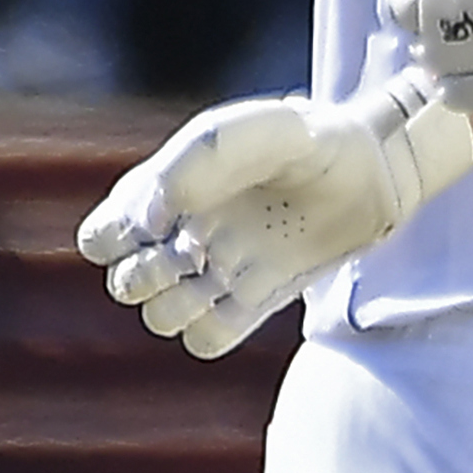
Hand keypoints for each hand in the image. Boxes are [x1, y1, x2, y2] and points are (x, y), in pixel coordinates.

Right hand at [75, 75, 472, 358]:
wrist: (372, 166)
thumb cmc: (303, 139)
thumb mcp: (245, 131)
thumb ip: (189, 165)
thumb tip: (149, 226)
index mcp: (164, 194)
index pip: (100, 239)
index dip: (115, 238)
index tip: (161, 221)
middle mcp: (185, 236)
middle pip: (124, 285)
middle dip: (146, 275)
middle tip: (193, 251)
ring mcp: (220, 273)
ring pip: (160, 318)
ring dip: (178, 304)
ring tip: (217, 272)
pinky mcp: (256, 303)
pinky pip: (206, 341)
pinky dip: (212, 330)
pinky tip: (241, 298)